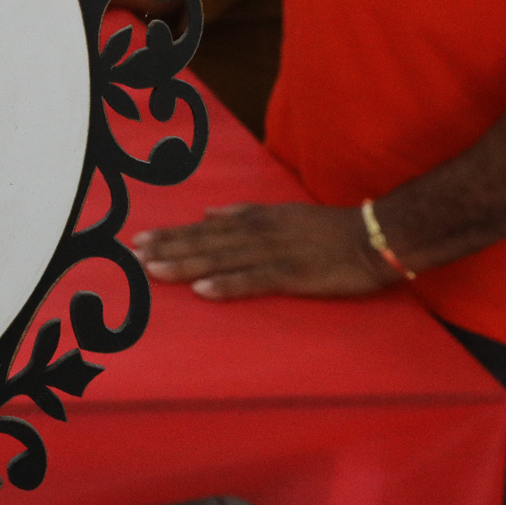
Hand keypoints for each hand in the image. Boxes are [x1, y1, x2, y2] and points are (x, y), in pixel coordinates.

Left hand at [135, 203, 400, 299]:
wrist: (376, 235)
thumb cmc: (329, 228)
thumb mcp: (281, 212)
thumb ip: (244, 213)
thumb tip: (210, 213)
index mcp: (254, 220)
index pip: (203, 229)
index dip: (171, 234)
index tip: (138, 239)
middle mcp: (257, 232)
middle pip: (203, 242)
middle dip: (166, 248)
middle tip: (130, 255)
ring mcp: (273, 253)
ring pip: (220, 259)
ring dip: (185, 264)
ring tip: (153, 270)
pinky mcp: (293, 274)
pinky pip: (253, 281)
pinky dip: (227, 285)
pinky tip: (203, 292)